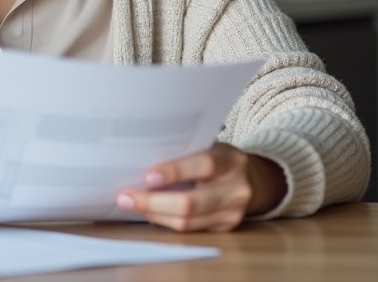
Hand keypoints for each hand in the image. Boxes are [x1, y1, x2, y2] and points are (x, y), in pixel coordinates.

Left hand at [115, 143, 285, 231]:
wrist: (252, 179)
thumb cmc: (218, 159)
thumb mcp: (208, 147)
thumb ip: (183, 154)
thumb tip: (138, 164)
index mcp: (231, 160)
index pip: (203, 165)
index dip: (174, 172)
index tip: (147, 177)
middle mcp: (236, 188)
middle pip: (191, 203)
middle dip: (152, 202)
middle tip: (125, 196)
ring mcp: (233, 212)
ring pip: (187, 222)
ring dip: (154, 214)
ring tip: (131, 204)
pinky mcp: (225, 228)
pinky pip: (190, 229)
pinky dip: (165, 220)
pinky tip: (150, 212)